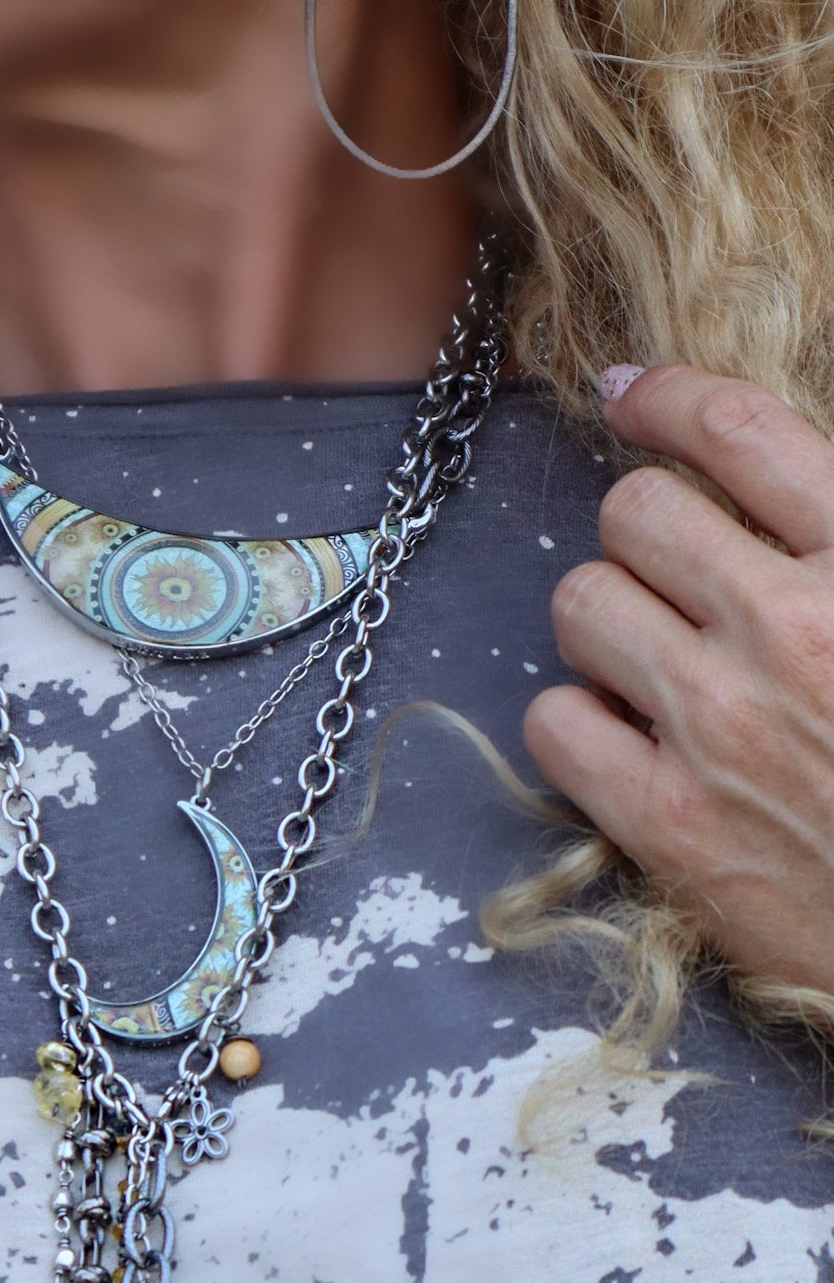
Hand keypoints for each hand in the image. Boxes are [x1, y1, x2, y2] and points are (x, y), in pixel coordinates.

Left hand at [524, 362, 833, 998]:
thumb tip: (778, 489)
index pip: (738, 431)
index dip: (667, 399)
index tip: (633, 398)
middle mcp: (788, 629)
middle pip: (634, 512)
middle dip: (641, 530)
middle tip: (666, 570)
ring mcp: (718, 729)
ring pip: (581, 604)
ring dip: (604, 617)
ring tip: (646, 654)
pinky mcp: (667, 824)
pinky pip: (554, 723)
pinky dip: (578, 721)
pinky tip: (624, 734)